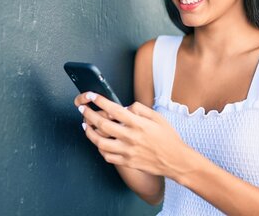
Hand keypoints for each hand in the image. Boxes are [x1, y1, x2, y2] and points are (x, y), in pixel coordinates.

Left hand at [74, 92, 188, 176]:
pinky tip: (98, 142)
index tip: (91, 96)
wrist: (176, 160)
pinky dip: (99, 148)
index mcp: (138, 123)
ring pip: (100, 142)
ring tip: (85, 126)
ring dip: (89, 132)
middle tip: (82, 109)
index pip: (114, 109)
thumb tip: (125, 107)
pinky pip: (107, 156)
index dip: (100, 101)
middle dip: (88, 114)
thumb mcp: (157, 117)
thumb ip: (140, 109)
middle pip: (102, 124)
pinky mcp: (127, 162)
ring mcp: (127, 151)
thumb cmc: (168, 138)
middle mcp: (131, 137)